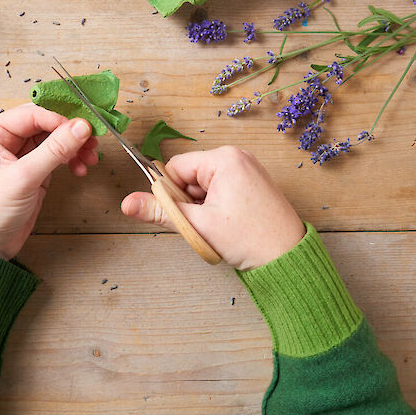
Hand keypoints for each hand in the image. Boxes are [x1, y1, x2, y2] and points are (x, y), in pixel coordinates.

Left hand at [0, 104, 97, 259]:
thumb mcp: (24, 178)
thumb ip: (54, 150)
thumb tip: (81, 127)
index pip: (34, 114)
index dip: (62, 120)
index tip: (86, 129)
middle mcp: (4, 137)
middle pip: (46, 123)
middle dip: (71, 133)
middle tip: (93, 143)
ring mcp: (19, 153)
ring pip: (54, 138)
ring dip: (74, 147)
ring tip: (89, 159)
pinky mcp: (32, 169)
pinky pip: (56, 155)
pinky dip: (70, 159)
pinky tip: (79, 169)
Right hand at [121, 146, 305, 269]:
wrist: (288, 258)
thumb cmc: (249, 240)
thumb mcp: (197, 225)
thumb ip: (160, 211)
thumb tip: (127, 203)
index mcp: (224, 159)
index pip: (176, 167)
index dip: (171, 193)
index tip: (183, 214)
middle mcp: (237, 156)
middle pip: (190, 176)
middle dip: (189, 202)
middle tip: (205, 223)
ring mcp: (247, 168)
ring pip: (204, 185)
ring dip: (202, 207)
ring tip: (219, 226)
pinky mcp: (252, 182)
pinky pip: (220, 189)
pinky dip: (215, 207)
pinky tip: (227, 223)